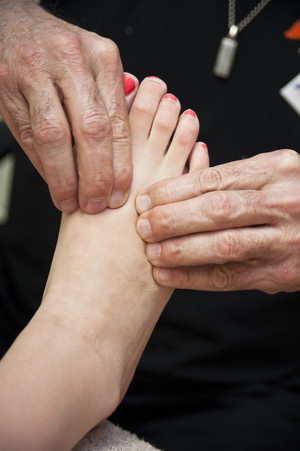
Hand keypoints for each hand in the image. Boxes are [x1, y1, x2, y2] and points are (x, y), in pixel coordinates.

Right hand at [0, 0, 134, 212]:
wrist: (12, 24)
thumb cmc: (61, 52)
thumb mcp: (95, 65)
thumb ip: (111, 101)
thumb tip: (125, 154)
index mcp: (102, 58)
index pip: (117, 121)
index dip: (120, 164)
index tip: (119, 193)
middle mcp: (71, 62)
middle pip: (91, 130)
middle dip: (95, 176)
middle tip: (97, 204)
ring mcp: (36, 73)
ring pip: (55, 137)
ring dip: (64, 178)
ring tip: (71, 202)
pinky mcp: (8, 87)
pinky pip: (29, 136)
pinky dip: (43, 166)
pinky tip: (54, 182)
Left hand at [136, 149, 299, 293]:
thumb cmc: (293, 197)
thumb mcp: (272, 174)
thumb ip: (233, 179)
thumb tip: (172, 189)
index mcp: (277, 169)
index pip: (215, 179)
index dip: (174, 190)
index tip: (146, 199)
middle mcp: (284, 202)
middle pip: (217, 210)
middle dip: (172, 219)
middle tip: (142, 226)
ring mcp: (285, 240)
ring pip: (224, 245)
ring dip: (180, 250)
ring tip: (151, 251)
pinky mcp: (280, 273)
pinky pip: (230, 277)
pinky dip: (193, 277)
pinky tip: (167, 275)